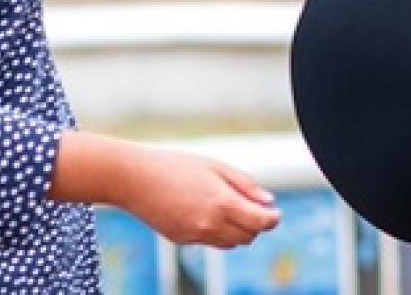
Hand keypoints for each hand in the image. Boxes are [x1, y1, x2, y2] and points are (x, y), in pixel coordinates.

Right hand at [120, 147, 280, 247]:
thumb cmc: (177, 165)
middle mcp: (209, 225)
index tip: (275, 213)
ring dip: (238, 231)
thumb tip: (268, 202)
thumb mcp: (217, 167)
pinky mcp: (181, 240)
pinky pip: (210, 242)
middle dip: (256, 225)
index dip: (272, 219)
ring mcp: (194, 235)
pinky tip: (209, 212)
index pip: (260, 223)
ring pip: (229, 244)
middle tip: (254, 208)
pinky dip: (218, 232)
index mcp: (222, 204)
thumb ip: (245, 185)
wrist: (135, 179)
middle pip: (247, 237)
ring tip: (232, 208)